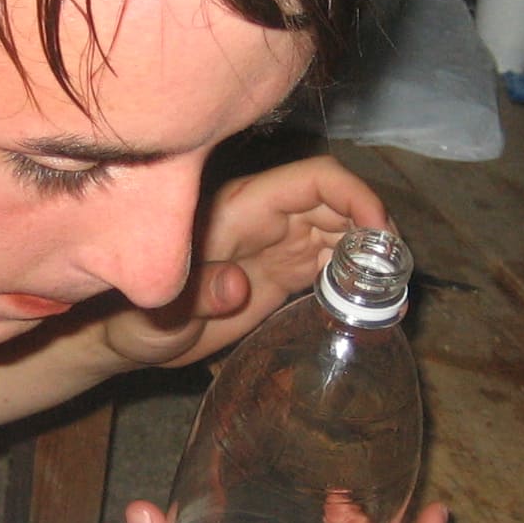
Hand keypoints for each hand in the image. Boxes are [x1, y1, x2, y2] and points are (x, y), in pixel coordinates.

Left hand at [99, 155, 388, 371]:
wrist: (128, 340)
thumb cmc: (132, 323)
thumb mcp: (158, 316)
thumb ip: (198, 297)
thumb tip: (238, 284)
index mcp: (242, 214)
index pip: (313, 182)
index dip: (355, 196)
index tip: (380, 232)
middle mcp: (265, 222)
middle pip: (336, 203)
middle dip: (373, 227)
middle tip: (395, 273)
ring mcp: (275, 247)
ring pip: (339, 231)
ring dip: (369, 253)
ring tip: (390, 291)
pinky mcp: (280, 275)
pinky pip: (329, 262)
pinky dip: (355, 276)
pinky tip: (370, 303)